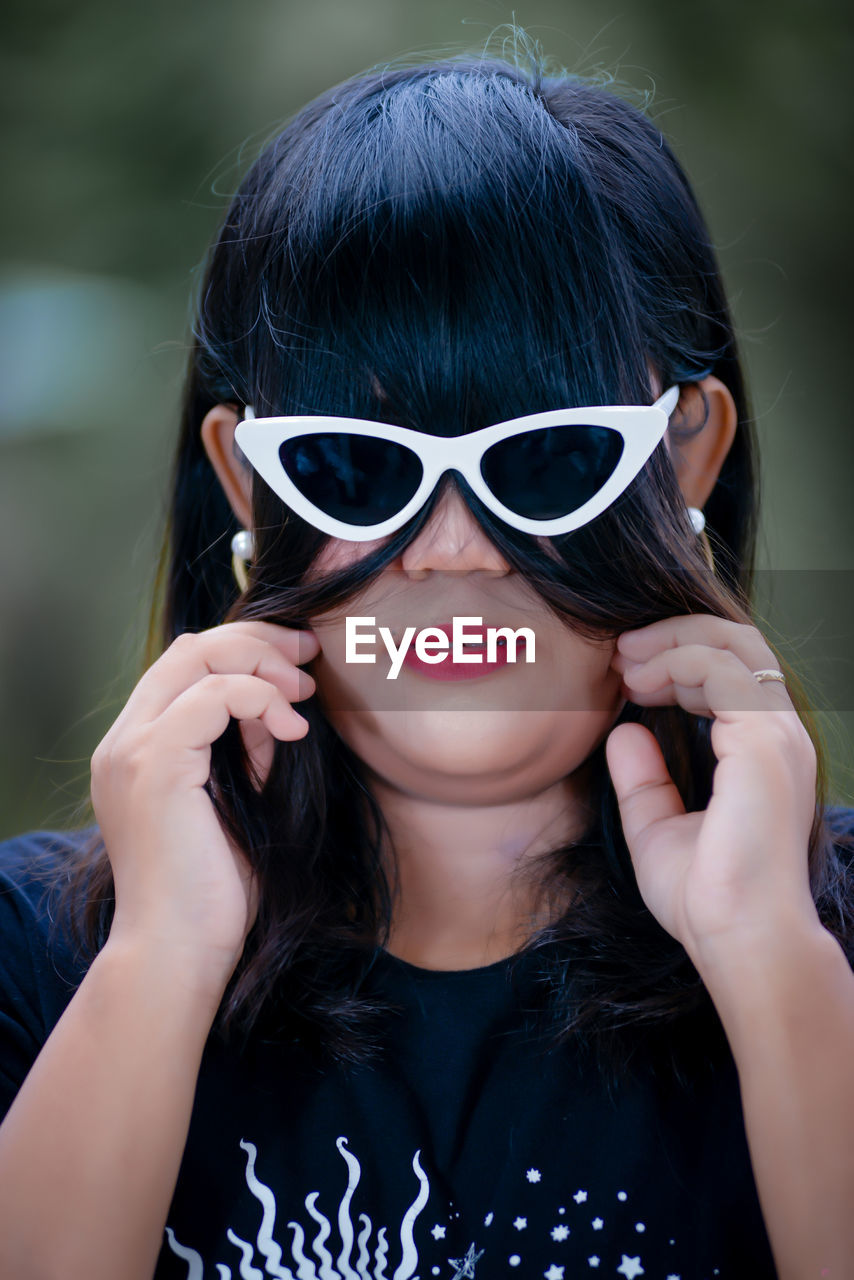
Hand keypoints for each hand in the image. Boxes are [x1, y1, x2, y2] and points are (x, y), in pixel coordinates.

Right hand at [90, 621, 319, 990]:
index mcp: (136, 748)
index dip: (244, 651)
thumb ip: (248, 751)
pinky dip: (261, 699)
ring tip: (303, 694)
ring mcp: (131, 751)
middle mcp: (123, 742)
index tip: (298, 665)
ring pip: (198, 657)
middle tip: (309, 656)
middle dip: (257, 642)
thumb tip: (278, 708)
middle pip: (189, 647)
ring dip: (262, 665)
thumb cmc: (213, 891)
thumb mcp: (239, 802)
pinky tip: (292, 730)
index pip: (183, 665)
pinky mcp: (154, 766)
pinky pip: (214, 697)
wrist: (180, 951)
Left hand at [606, 615, 819, 966]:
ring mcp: (776, 735)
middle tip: (621, 648)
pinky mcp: (762, 742)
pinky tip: (639, 683)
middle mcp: (779, 735)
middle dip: (676, 634)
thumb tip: (625, 731)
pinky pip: (718, 671)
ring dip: (670, 643)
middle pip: (738, 643)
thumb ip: (643, 779)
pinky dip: (674, 663)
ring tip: (624, 660)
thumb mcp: (657, 827)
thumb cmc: (708, 897)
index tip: (627, 669)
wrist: (739, 938)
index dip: (680, 656)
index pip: (734, 672)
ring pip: (731, 645)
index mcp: (762, 752)